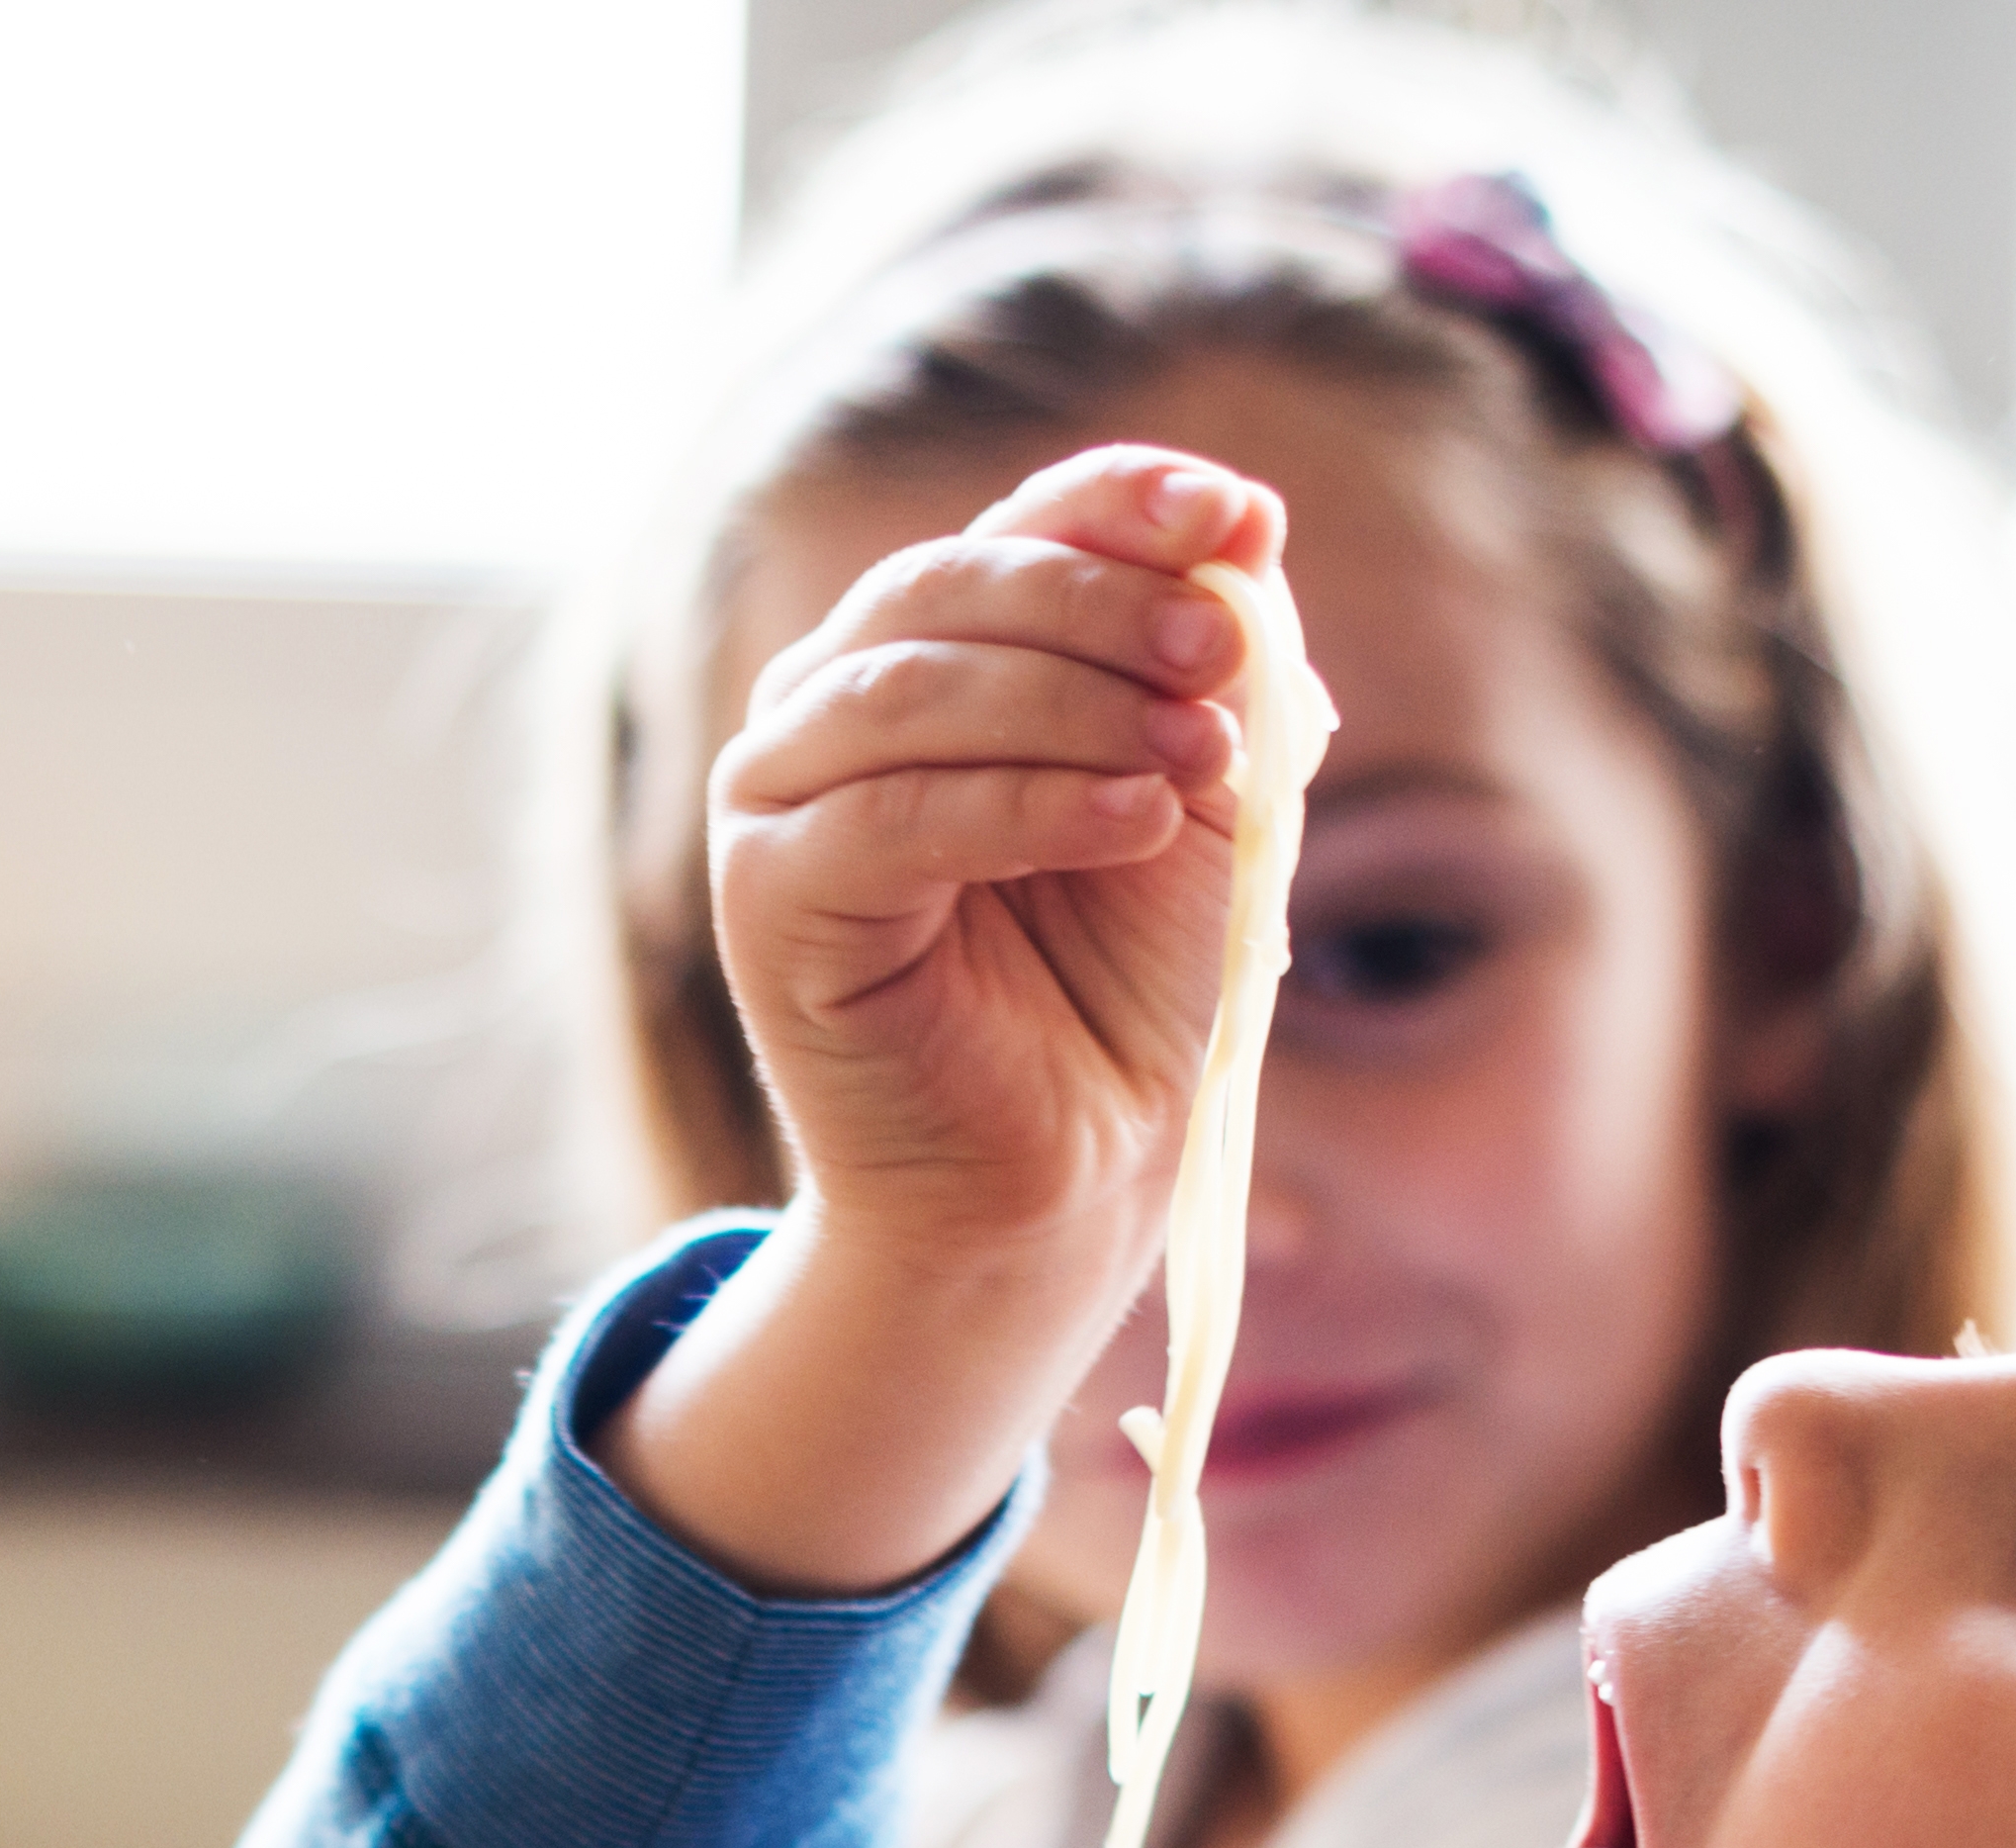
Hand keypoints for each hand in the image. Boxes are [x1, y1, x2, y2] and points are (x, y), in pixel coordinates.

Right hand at [616, 446, 1279, 1599]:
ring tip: (1200, 763)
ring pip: (918, 688)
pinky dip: (1027, 804)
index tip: (1243, 518)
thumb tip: (1248, 547)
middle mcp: (837, 699)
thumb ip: (1215, 675)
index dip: (1126, 501)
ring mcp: (782, 795)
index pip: (1022, 525)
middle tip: (1224, 655)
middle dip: (1109, 606)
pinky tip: (1134, 822)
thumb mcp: (1197, 802)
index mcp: (938, 651)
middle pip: (962, 587)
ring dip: (1077, 705)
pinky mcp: (767, 898)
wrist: (1053, 1179)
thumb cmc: (1120, 991)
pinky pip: (893, 815)